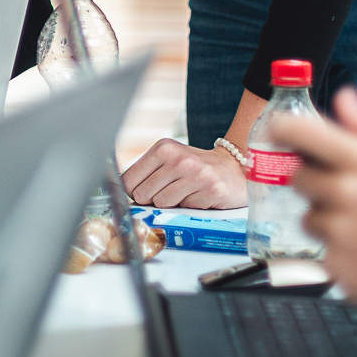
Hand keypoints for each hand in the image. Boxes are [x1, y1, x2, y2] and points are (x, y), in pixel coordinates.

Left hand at [122, 139, 247, 208]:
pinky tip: (200, 195)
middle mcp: (179, 158)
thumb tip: (122, 194)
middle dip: (152, 199)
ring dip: (172, 204)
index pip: (129, 179)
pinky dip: (190, 206)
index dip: (132, 192)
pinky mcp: (211, 189)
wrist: (234, 169)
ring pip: (162, 203)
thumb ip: (147, 174)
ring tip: (186, 192)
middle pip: (142, 195)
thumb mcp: (169, 161)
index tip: (141, 193)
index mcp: (163, 148)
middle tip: (169, 191)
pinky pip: (185, 209)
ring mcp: (196, 173)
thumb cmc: (196, 168)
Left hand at [271, 90, 356, 320]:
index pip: (302, 133)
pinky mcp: (339, 267)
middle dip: (316, 181)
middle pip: (299, 178)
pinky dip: (343, 252)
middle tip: (348, 191)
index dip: (285, 130)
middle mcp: (347, 194)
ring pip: (310, 218)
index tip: (281, 132)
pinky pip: (325, 252)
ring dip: (329, 219)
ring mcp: (341, 232)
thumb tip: (343, 98)